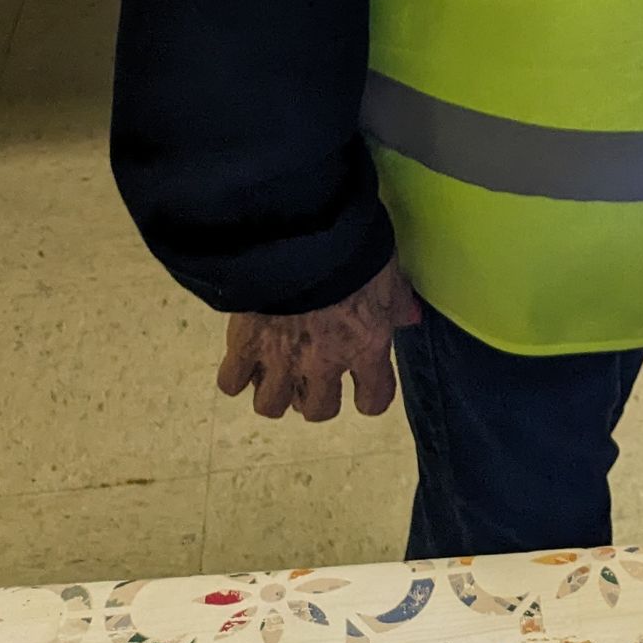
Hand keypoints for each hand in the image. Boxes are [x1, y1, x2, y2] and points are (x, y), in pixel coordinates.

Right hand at [217, 256, 421, 422]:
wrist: (301, 232)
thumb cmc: (354, 247)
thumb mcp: (388, 269)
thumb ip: (397, 300)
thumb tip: (410, 319)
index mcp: (366, 346)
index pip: (374, 400)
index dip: (370, 395)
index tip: (363, 386)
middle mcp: (324, 364)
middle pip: (318, 411)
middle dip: (314, 396)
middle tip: (311, 372)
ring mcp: (281, 359)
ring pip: (271, 406)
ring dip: (274, 390)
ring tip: (274, 368)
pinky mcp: (244, 345)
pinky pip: (232, 382)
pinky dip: (236, 374)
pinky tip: (244, 356)